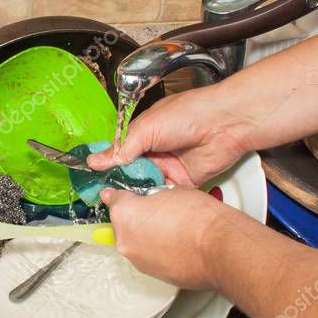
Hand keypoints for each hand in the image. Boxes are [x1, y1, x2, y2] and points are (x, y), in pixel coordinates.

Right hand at [88, 84, 256, 186]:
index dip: (106, 166)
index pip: (119, 153)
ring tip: (124, 200)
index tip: (92, 179)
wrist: (226, 123)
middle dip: (120, 182)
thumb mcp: (147, 127)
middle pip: (131, 172)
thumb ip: (123, 148)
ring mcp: (169, 167)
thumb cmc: (189, 113)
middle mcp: (155, 151)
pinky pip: (165, 194)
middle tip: (105, 195)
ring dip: (137, 192)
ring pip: (146, 185)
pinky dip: (157, 199)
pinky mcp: (184, 181)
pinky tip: (146, 203)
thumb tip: (96, 161)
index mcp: (143, 134)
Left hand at [100, 186, 254, 289]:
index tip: (124, 195)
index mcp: (124, 214)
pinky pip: (149, 257)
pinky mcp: (152, 275)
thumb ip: (150, 195)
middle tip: (159, 212)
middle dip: (137, 217)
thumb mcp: (172, 191)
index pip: (114, 199)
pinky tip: (176, 244)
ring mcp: (137, 260)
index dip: (122, 195)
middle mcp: (125, 240)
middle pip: (123, 224)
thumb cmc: (200, 217)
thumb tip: (148, 199)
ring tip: (172, 229)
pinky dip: (158, 251)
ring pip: (136, 242)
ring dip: (147, 236)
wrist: (219, 247)